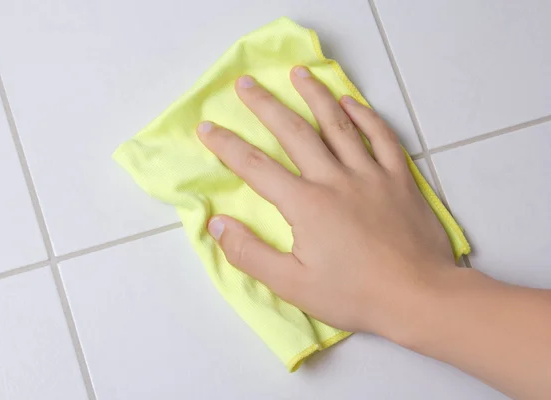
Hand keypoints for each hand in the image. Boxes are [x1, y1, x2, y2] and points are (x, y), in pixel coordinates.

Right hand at [196, 66, 455, 336]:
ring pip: (338, 124)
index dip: (227, 146)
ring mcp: (370, 174)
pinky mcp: (399, 178)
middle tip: (246, 83)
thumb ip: (250, 254)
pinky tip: (351, 101)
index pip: (256, 167)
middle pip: (294, 132)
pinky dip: (365, 116)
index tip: (207, 128)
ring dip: (315, 95)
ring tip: (298, 73)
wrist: (419, 297)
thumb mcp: (292, 285)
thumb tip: (216, 224)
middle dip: (266, 105)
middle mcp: (335, 179)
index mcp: (306, 204)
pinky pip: (381, 136)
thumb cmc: (354, 294)